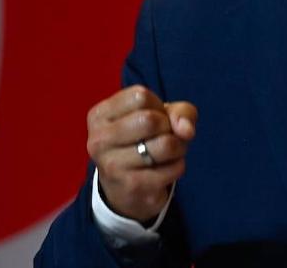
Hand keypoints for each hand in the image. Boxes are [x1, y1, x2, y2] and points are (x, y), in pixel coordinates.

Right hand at [86, 85, 196, 222]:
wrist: (124, 190)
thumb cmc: (142, 141)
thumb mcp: (158, 116)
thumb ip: (180, 112)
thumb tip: (187, 130)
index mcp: (99, 115)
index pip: (141, 96)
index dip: (158, 106)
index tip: (153, 118)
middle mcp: (99, 140)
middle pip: (151, 120)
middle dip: (170, 127)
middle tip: (164, 136)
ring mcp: (113, 165)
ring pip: (166, 144)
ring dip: (179, 147)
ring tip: (168, 152)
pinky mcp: (133, 186)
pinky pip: (174, 168)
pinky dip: (178, 165)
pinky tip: (165, 169)